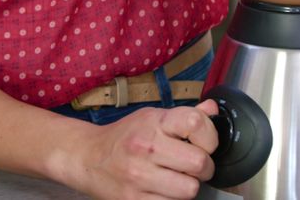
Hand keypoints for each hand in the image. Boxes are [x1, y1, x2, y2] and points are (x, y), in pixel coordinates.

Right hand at [69, 99, 219, 199]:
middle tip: (193, 165)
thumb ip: (184, 115)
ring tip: (176, 178)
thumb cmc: (124, 137)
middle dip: (203, 167)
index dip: (210, 136)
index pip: (196, 122)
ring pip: (189, 190)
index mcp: (153, 122)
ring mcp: (139, 176)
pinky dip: (171, 198)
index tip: (204, 142)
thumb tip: (212, 109)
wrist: (88, 158)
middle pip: (199, 163)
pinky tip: (162, 188)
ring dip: (187, 186)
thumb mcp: (151, 118)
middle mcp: (146, 147)